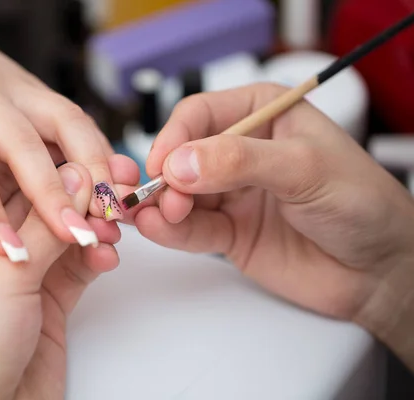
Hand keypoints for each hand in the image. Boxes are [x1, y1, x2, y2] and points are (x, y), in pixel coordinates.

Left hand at [0, 0, 121, 259]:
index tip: (11, 253)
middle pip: (26, 144)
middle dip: (56, 193)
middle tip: (79, 233)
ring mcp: (14, 85)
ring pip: (65, 122)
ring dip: (92, 165)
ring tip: (109, 208)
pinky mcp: (33, 86)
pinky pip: (73, 115)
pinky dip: (96, 146)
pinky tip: (108, 177)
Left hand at [0, 153, 138, 398]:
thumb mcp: (1, 276)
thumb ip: (45, 225)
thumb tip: (76, 178)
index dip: (42, 161)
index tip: (82, 151)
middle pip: (36, 202)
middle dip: (75, 194)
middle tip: (111, 184)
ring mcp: (16, 274)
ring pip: (61, 234)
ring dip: (91, 227)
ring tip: (114, 224)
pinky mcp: (43, 301)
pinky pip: (75, 266)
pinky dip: (95, 259)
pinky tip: (108, 257)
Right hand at [139, 84, 413, 368]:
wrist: (379, 270)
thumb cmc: (361, 202)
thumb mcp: (304, 168)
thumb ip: (240, 162)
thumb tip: (180, 163)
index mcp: (262, 115)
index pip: (201, 115)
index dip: (174, 137)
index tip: (161, 163)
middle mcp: (240, 152)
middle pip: (181, 155)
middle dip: (164, 176)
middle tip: (160, 196)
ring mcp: (232, 194)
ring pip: (179, 194)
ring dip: (163, 204)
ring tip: (160, 216)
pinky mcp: (228, 232)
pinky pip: (190, 228)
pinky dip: (169, 230)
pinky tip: (156, 229)